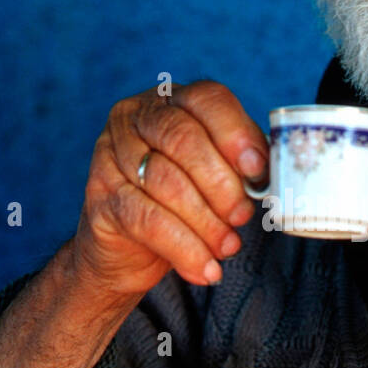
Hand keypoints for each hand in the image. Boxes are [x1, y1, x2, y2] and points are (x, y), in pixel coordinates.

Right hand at [70, 80, 268, 297]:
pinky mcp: (101, 197)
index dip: (235, 133)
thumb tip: (267, 176)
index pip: (206, 99)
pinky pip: (147, 220)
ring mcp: (111, 154)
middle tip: (243, 217)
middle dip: (221, 183)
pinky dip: (184, 248)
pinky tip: (205, 268)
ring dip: (206, 222)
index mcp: (172, 100)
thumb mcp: (216, 175)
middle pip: (183, 139)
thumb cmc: (182, 202)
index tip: (257, 171)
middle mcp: (135, 117)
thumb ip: (240, 165)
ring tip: (228, 247)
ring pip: (166, 182)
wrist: (129, 249)